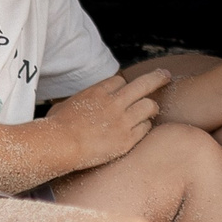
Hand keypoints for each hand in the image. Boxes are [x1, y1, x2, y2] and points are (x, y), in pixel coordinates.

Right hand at [43, 70, 168, 169]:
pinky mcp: (127, 139)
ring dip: (152, 107)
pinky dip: (145, 127)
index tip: (126, 91)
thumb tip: (76, 105)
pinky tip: (141, 129)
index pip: (121, 80)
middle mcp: (114, 102)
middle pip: (144, 84)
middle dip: (158, 78)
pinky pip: (145, 128)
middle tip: (166, 76)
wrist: (60, 145)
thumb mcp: (64, 106)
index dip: (124, 86)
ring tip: (152, 110)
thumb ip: (78, 102)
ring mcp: (123, 120)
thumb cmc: (55, 128)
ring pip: (150, 105)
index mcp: (98, 92)